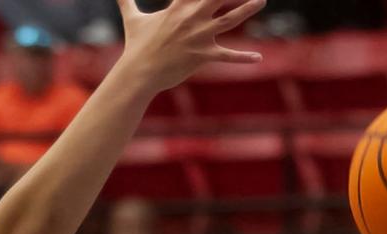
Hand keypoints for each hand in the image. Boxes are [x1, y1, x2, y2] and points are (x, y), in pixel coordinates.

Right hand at [118, 0, 264, 93]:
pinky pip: (227, 56)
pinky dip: (243, 58)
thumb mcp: (132, 19)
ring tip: (262, 0)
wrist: (139, 73)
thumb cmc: (136, 46)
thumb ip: (125, 1)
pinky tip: (257, 59)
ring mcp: (198, 36)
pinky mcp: (202, 56)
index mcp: (179, 5)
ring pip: (229, 18)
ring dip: (247, 9)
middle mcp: (191, 16)